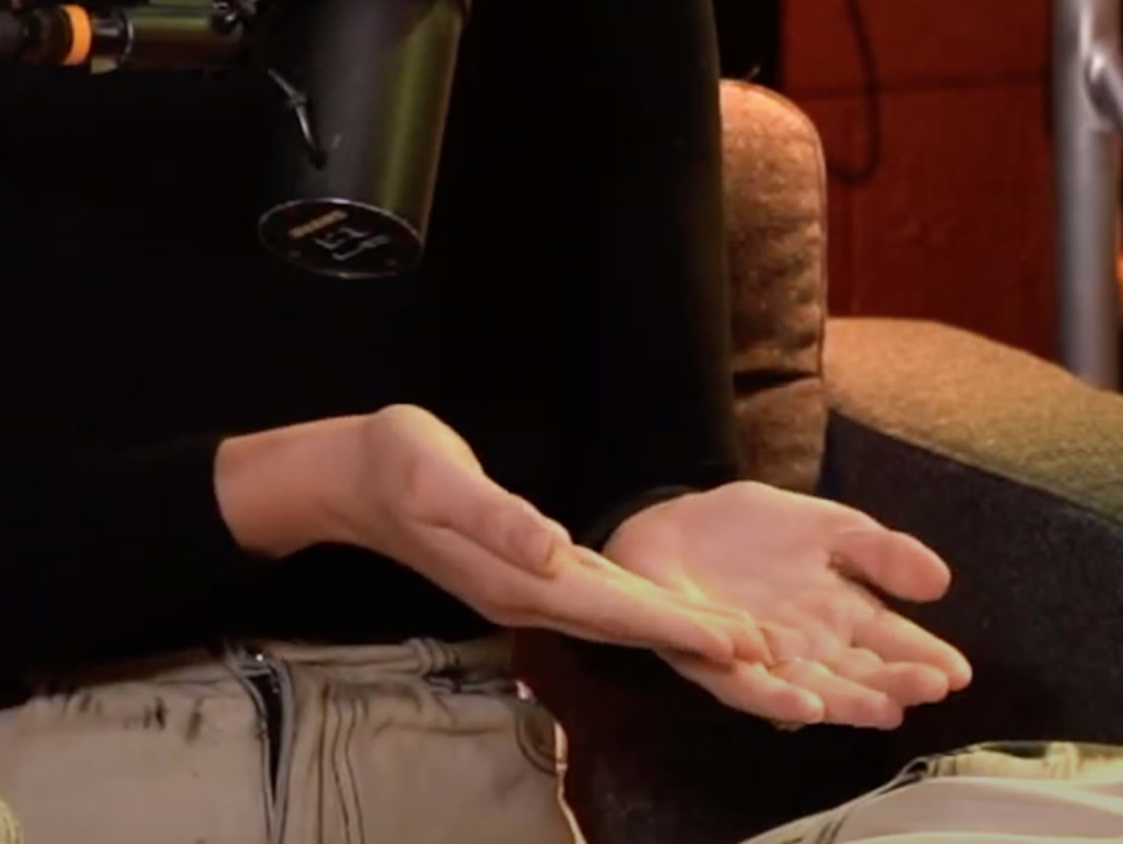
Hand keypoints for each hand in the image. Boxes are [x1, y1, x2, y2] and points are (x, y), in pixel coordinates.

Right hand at [281, 406, 770, 666]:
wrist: (349, 478)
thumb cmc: (395, 464)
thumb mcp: (436, 478)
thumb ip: (495, 517)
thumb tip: (550, 549)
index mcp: (517, 579)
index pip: (615, 610)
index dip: (680, 627)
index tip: (739, 645)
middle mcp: (529, 595)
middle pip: (628, 626)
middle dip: (698, 643)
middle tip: (772, 659)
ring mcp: (527, 589)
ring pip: (619, 618)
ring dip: (679, 633)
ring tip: (742, 645)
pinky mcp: (526, 572)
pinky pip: (600, 602)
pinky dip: (646, 613)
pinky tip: (672, 614)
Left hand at [602, 482, 970, 729]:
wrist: (667, 521)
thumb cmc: (748, 530)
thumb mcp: (825, 525)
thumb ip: (878, 551)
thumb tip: (941, 581)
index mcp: (836, 613)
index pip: (889, 641)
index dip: (923, 657)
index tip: (959, 672)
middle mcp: (806, 646)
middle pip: (859, 674)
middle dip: (896, 683)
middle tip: (933, 687)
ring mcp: (761, 657)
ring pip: (813, 689)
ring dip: (848, 701)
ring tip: (886, 708)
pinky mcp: (712, 657)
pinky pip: (746, 685)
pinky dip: (775, 698)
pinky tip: (805, 705)